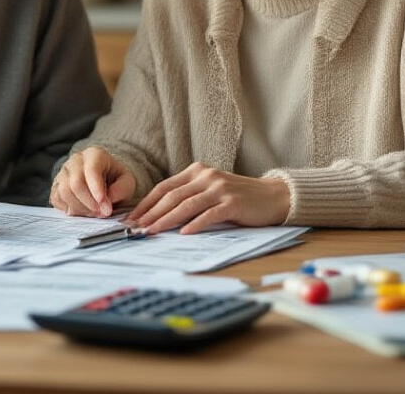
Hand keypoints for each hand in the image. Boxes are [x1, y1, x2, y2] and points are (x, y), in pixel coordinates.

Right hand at [50, 146, 136, 217]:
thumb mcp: (127, 182)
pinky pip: (56, 199)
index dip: (98, 191)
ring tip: (94, 213)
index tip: (106, 208)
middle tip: (102, 214)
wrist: (103, 177)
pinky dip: (69, 209)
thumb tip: (108, 200)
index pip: (92, 171)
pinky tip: (81, 211)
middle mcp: (75, 160)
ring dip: (80, 208)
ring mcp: (63, 172)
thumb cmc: (115, 179)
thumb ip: (121, 189)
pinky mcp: (56, 185)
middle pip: (76, 184)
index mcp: (94, 154)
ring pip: (64, 192)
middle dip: (90, 204)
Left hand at [128, 164, 290, 234]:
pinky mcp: (233, 203)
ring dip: (166, 219)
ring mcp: (219, 189)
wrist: (273, 196)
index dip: (147, 202)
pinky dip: (195, 224)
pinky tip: (183, 233)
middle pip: (172, 196)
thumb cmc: (238, 197)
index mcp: (197, 171)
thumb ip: (189, 195)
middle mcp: (206, 176)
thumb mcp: (210, 189)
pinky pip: (209, 214)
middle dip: (151, 213)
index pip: (165, 187)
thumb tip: (159, 214)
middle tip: (136, 227)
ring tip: (152, 231)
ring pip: (186, 205)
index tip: (132, 217)